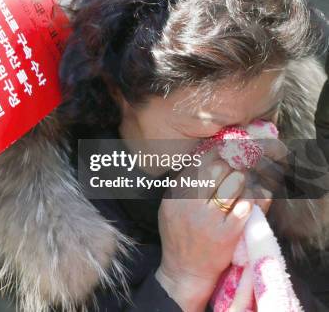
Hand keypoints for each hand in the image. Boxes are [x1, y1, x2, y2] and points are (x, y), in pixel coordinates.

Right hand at [156, 159, 252, 311]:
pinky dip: (251, 200)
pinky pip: (247, 205)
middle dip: (230, 166)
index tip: (224, 151)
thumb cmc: (179, 234)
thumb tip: (204, 156)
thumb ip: (182, 183)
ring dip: (241, 180)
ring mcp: (209, 219)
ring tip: (240, 183)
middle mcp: (190, 205)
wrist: (185, 269)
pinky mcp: (228, 233)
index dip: (215, 153)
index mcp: (175, 195)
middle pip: (217, 168)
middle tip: (235, 168)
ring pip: (234, 183)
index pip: (198, 163)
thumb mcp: (170, 207)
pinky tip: (247, 201)